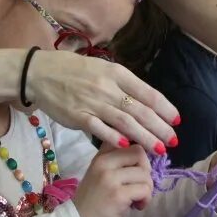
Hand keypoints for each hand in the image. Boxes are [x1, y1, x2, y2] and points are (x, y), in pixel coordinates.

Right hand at [27, 51, 178, 153]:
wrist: (39, 73)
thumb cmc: (74, 70)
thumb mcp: (103, 68)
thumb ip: (123, 85)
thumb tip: (145, 102)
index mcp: (117, 73)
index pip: (148, 93)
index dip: (165, 108)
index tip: (177, 121)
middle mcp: (108, 87)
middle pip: (140, 110)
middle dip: (160, 128)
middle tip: (174, 141)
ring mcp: (92, 102)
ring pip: (124, 122)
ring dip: (144, 136)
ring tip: (159, 149)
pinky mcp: (77, 116)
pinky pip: (99, 128)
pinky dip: (114, 137)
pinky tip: (127, 146)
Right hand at [72, 144, 152, 216]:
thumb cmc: (93, 200)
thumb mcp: (99, 173)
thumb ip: (116, 161)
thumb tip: (144, 154)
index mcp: (100, 156)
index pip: (126, 139)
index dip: (138, 152)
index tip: (138, 167)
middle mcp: (104, 162)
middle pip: (139, 153)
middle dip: (145, 170)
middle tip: (139, 185)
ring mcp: (110, 178)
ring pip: (144, 173)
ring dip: (147, 188)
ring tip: (137, 199)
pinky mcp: (118, 194)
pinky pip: (144, 189)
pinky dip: (146, 199)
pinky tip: (137, 206)